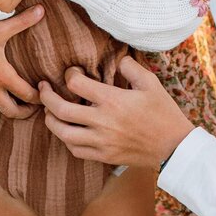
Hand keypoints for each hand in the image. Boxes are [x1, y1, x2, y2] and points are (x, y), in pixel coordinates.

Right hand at [0, 4, 44, 117]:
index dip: (39, 97)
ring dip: (2, 108)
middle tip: (31, 107)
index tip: (45, 93)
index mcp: (3, 77)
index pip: (27, 95)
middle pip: (11, 112)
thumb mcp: (0, 29)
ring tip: (9, 101)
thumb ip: (22, 21)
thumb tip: (42, 10)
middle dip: (24, 112)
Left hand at [40, 54, 191, 168]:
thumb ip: (130, 67)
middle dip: (46, 97)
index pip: (76, 84)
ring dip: (51, 121)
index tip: (72, 73)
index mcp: (113, 100)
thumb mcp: (151, 83)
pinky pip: (75, 150)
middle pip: (61, 110)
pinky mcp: (104, 156)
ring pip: (63, 133)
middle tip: (42, 89)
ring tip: (48, 112)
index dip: (69, 75)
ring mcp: (101, 142)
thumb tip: (116, 60)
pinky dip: (66, 140)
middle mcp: (103, 121)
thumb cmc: (163, 112)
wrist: (173, 146)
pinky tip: (66, 132)